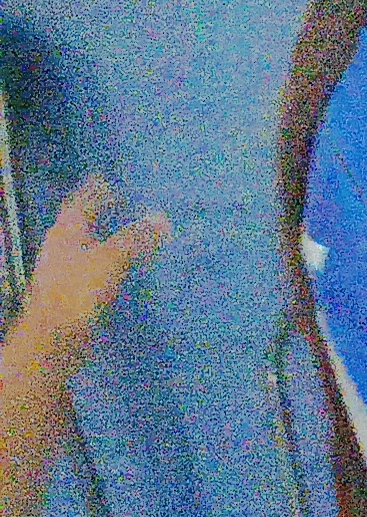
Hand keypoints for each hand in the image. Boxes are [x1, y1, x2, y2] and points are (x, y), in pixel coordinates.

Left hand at [12, 177, 167, 352]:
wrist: (56, 337)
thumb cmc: (79, 291)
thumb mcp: (111, 259)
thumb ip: (136, 238)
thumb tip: (161, 217)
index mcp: (66, 233)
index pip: (80, 204)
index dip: (93, 191)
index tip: (107, 180)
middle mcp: (60, 247)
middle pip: (78, 223)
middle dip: (96, 212)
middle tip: (117, 203)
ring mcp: (62, 271)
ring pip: (83, 245)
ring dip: (101, 236)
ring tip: (122, 232)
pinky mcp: (70, 292)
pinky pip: (90, 266)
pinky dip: (105, 260)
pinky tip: (118, 267)